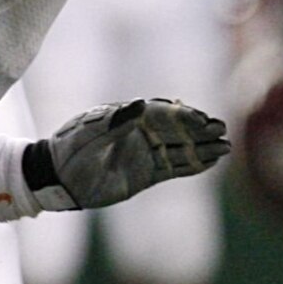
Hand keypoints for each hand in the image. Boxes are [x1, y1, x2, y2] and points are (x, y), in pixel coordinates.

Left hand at [35, 98, 231, 210]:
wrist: (57, 179)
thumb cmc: (69, 151)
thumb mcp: (89, 134)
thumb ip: (115, 121)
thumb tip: (139, 104)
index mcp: (129, 118)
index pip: (162, 114)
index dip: (182, 116)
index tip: (200, 120)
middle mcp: (141, 134)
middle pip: (177, 130)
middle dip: (200, 130)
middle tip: (221, 130)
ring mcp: (145, 154)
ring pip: (181, 149)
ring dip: (202, 149)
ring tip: (225, 148)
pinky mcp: (147, 174)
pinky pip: (175, 168)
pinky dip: (193, 166)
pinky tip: (211, 163)